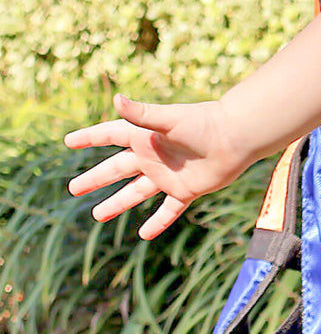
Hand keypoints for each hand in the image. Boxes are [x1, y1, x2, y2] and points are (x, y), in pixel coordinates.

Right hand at [65, 95, 250, 239]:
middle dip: (96, 178)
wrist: (238, 137)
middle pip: (118, 168)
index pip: (111, 135)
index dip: (90, 137)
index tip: (69, 141)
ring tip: (97, 215)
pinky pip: (169, 210)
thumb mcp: (169, 119)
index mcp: (146, 137)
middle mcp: (154, 156)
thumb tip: (116, 99)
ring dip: (117, 203)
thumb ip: (142, 113)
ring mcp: (169, 175)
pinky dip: (158, 222)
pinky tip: (144, 235)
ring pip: (137, 192)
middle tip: (73, 188)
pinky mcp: (187, 190)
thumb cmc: (205, 123)